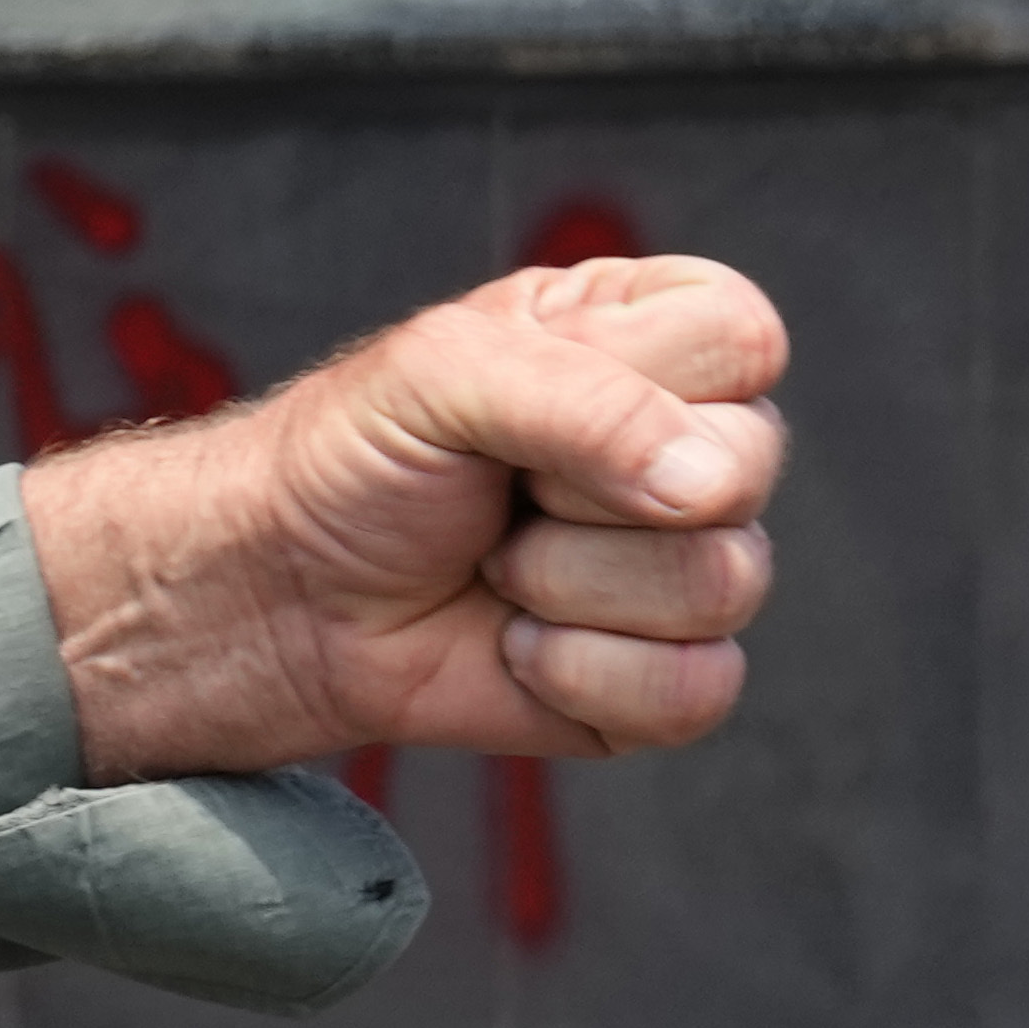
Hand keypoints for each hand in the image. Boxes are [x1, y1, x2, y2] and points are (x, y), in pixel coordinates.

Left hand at [28, 252, 788, 783]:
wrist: (282, 594)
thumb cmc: (353, 462)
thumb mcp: (440, 377)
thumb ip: (580, 400)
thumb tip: (706, 486)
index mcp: (652, 343)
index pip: (743, 339)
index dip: (642, 381)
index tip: (526, 401)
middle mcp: (690, 450)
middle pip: (746, 470)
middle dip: (585, 492)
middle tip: (499, 490)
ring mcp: (688, 564)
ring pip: (722, 583)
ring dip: (565, 583)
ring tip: (495, 562)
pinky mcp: (668, 674)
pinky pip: (696, 688)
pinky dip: (577, 672)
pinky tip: (514, 642)